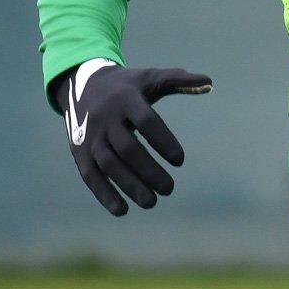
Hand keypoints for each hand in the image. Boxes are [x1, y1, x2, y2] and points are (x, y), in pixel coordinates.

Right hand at [54, 59, 212, 215]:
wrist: (81, 84)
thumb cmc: (127, 86)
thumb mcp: (150, 77)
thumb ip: (179, 80)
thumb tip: (209, 81)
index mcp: (126, 99)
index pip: (146, 121)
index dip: (163, 140)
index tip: (180, 160)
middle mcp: (106, 118)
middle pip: (127, 148)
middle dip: (148, 170)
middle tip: (169, 189)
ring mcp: (90, 136)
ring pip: (109, 164)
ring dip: (128, 185)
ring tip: (151, 202)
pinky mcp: (79, 152)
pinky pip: (91, 175)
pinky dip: (104, 194)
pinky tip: (122, 210)